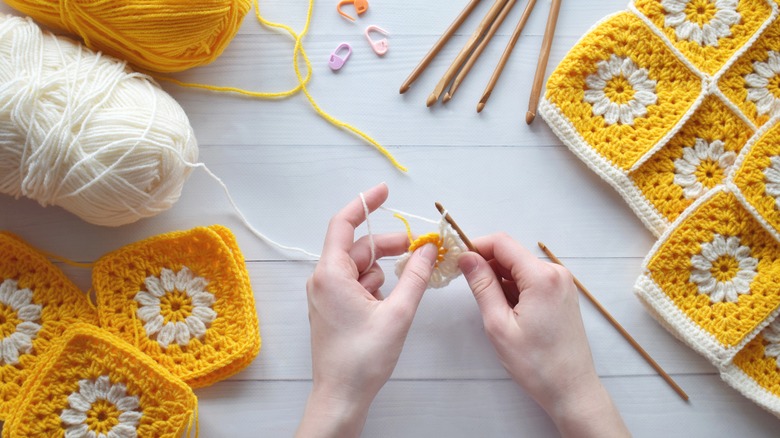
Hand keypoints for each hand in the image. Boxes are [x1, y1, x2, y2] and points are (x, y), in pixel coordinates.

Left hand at [296, 183, 437, 437]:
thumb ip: (416, 277)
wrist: (341, 396)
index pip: (343, 223)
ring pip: (359, 266)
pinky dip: (376, 284)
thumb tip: (429, 250)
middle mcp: (323, 280)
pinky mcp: (332, 308)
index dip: (364, 203)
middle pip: (357, 246)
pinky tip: (392, 301)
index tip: (384, 190)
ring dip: (384, 267)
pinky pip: (355, 283)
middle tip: (419, 248)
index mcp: (331, 274)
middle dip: (388, 244)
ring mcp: (326, 294)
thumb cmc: (363, 359)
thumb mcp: (398, 313)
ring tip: (408, 282)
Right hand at [457, 234, 628, 437]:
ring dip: (499, 278)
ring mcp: (561, 283)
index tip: (457, 259)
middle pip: (511, 253)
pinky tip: (505, 310)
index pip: (502, 243)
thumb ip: (482, 286)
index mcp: (542, 277)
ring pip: (520, 267)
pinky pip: (531, 279)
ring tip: (489, 306)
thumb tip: (466, 258)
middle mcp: (556, 273)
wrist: (571, 389)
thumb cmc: (537, 364)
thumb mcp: (499, 324)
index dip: (476, 246)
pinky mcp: (561, 294)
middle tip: (466, 285)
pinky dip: (513, 288)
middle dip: (486, 264)